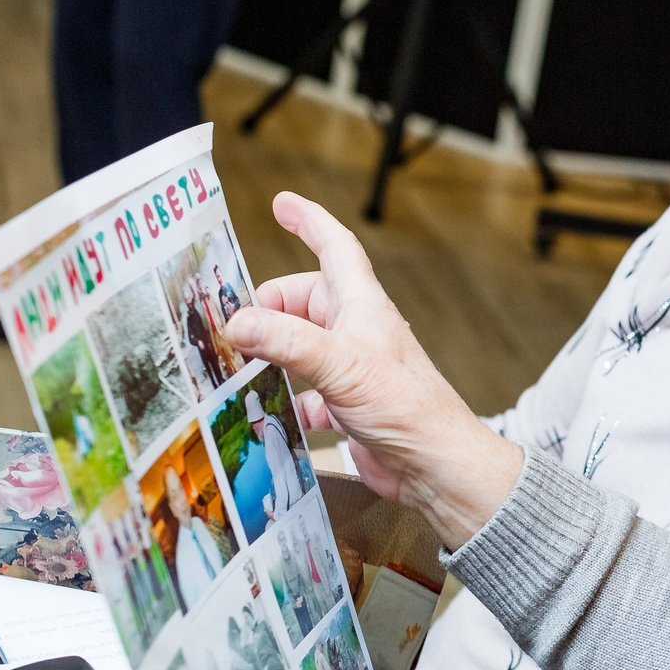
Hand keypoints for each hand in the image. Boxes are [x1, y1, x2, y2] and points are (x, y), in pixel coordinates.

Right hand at [226, 192, 524, 547]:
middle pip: (303, 303)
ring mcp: (352, 370)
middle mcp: (357, 332)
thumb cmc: (408, 407)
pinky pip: (306, 396)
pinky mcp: (348, 408)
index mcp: (362, 305)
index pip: (335, 247)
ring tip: (237, 369)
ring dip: (271, 358)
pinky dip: (286, 403)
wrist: (436, 466)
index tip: (282, 203)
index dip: (309, 221)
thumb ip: (287, 341)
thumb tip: (239, 323)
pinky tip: (272, 415)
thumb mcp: (340, 364)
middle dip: (268, 310)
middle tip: (233, 326)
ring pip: (300, 350)